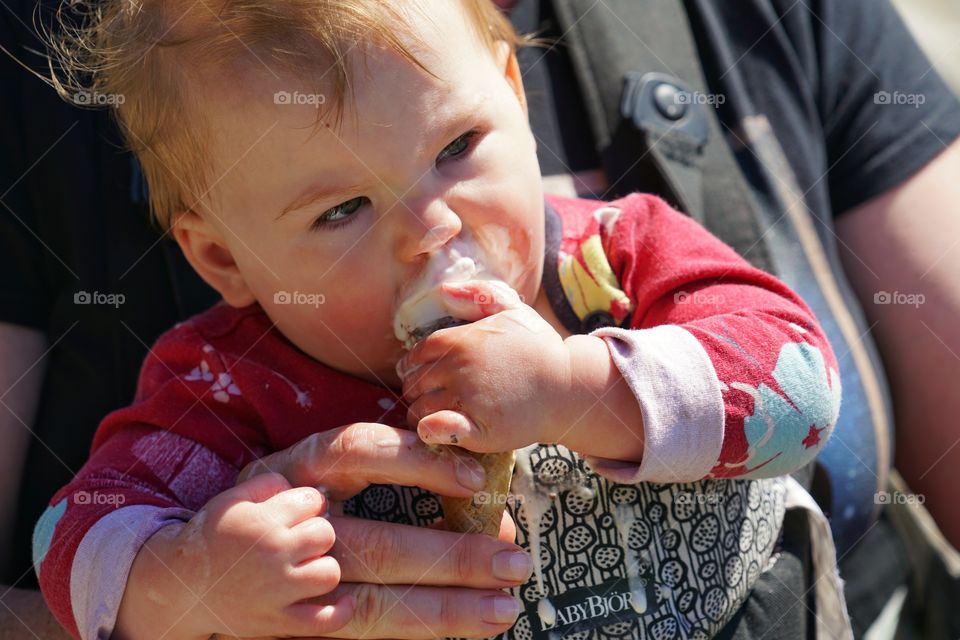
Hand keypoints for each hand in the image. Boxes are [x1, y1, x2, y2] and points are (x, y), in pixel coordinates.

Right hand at [115, 473, 352, 639]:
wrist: (182, 586)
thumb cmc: (211, 537)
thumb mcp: (233, 499)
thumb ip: (269, 484)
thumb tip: (304, 488)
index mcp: (264, 521)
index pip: (314, 501)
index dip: (309, 505)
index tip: (297, 514)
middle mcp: (273, 554)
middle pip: (326, 533)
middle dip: (316, 533)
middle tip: (299, 541)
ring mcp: (277, 591)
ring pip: (330, 572)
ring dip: (322, 568)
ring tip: (306, 567)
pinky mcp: (277, 622)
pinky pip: (324, 621)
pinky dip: (340, 612)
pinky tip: (344, 600)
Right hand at [231, 420, 531, 637]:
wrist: (186, 570)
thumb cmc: (266, 505)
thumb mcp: (305, 470)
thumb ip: (374, 469)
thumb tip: (467, 484)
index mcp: (296, 469)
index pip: (359, 453)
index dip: (417, 462)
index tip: (475, 476)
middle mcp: (290, 526)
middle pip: (376, 544)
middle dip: (451, 557)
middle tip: (514, 562)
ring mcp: (287, 587)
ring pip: (370, 604)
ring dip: (441, 610)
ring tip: (500, 610)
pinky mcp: (289, 628)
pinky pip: (354, 635)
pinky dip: (404, 636)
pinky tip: (451, 635)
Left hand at [398, 280, 572, 451]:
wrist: (568, 387)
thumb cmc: (539, 349)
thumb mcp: (513, 310)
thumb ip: (478, 296)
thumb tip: (444, 290)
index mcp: (459, 342)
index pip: (414, 356)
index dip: (415, 368)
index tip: (427, 376)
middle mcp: (457, 368)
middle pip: (413, 384)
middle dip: (418, 392)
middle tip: (434, 398)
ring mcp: (466, 399)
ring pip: (419, 410)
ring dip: (422, 415)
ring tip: (440, 416)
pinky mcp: (477, 429)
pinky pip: (435, 430)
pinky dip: (430, 430)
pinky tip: (438, 430)